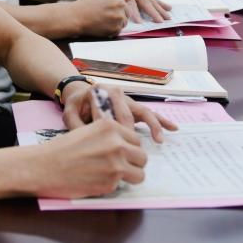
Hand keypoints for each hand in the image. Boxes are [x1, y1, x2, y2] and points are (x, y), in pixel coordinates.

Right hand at [32, 118, 146, 197]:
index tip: (120, 154)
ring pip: (139, 173)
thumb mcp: (87, 131)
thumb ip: (109, 137)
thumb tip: (127, 148)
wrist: (43, 166)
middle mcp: (117, 143)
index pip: (136, 139)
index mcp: (110, 127)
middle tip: (118, 167)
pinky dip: (113, 186)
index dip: (129, 149)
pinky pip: (124, 185)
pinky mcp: (111, 182)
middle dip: (133, 163)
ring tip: (112, 176)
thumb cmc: (61, 149)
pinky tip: (97, 181)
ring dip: (129, 176)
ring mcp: (116, 164)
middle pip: (142, 156)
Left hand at [61, 82, 177, 143]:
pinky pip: (149, 114)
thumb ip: (76, 125)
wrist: (80, 93)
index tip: (118, 143)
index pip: (110, 111)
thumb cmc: (75, 104)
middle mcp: (117, 94)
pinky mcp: (133, 107)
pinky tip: (172, 128)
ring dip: (154, 125)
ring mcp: (127, 100)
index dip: (114, 127)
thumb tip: (86, 137)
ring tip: (160, 140)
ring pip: (143, 111)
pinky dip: (160, 121)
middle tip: (137, 149)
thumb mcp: (69, 113)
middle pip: (129, 113)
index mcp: (101, 93)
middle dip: (133, 131)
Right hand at [70, 0, 133, 36]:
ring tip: (104, 19)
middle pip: (129, 9)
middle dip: (121, 12)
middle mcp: (120, 3)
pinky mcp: (116, 28)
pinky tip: (103, 25)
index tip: (122, 3)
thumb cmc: (86, 5)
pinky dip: (112, 29)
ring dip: (117, 21)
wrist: (76, 17)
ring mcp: (119, 16)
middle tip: (108, 14)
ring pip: (125, 20)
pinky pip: (119, 29)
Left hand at [91, 0, 171, 22]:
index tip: (139, 23)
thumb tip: (109, 11)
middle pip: (145, 3)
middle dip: (153, 13)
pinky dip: (160, 4)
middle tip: (159, 22)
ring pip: (151, 1)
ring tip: (168, 17)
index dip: (135, 13)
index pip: (131, 3)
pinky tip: (169, 7)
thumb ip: (107, 0)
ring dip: (160, 9)